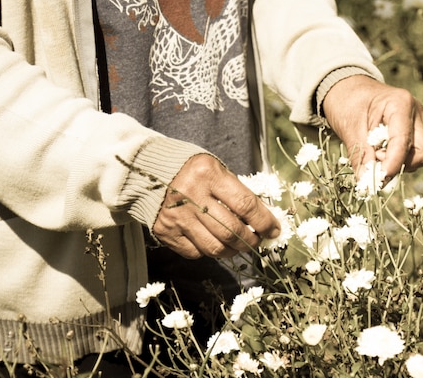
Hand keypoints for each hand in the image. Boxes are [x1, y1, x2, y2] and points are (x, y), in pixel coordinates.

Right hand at [153, 154, 280, 258]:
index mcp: (208, 174)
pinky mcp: (166, 232)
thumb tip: (265, 219)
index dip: (264, 222)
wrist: (148, 171)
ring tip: (240, 245)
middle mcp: (191, 196)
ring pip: (215, 248)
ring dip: (234, 251)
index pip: (245, 205)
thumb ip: (238, 192)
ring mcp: (177, 217)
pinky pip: (196, 252)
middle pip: (231, 231)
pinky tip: (215, 242)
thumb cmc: (193, 170)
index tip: (274, 230)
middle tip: (258, 241)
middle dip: (251, 241)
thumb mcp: (217, 170)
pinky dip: (210, 251)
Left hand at [322, 75, 422, 177]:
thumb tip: (366, 182)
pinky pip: (409, 154)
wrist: (346, 87)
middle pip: (421, 153)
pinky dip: (394, 160)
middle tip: (375, 165)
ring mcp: (415, 122)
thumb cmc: (346, 101)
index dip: (392, 164)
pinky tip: (377, 152)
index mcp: (401, 104)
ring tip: (373, 155)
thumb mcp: (349, 127)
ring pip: (417, 156)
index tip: (378, 179)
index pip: (403, 142)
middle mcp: (414, 113)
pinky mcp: (411, 131)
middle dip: (400, 165)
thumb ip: (360, 155)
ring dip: (396, 164)